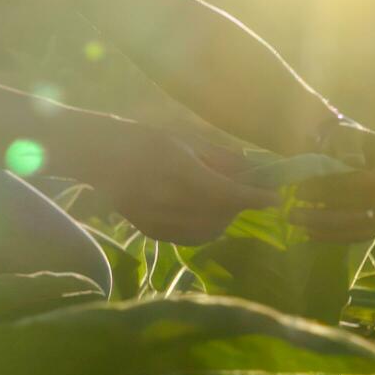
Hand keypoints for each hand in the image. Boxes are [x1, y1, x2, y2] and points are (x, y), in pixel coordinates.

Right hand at [82, 121, 278, 244]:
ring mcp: (159, 221)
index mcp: (180, 171)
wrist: (99, 155)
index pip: (228, 194)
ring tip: (224, 199)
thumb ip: (221, 157)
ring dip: (225, 218)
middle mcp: (170, 201)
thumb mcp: (186, 138)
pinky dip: (206, 227)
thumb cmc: (144, 137)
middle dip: (240, 205)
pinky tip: (204, 211)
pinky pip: (191, 237)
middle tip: (246, 190)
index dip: (255, 198)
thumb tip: (254, 170)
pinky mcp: (152, 232)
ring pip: (209, 231)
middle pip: (222, 215)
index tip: (275, 197)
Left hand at [288, 120, 374, 241]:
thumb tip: (354, 161)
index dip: (344, 186)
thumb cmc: (346, 141)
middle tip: (293, 209)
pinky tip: (310, 231)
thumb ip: (347, 144)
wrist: (351, 152)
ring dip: (327, 225)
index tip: (305, 188)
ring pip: (363, 225)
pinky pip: (359, 236)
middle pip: (370, 206)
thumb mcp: (344, 133)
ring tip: (297, 220)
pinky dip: (334, 235)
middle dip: (330, 210)